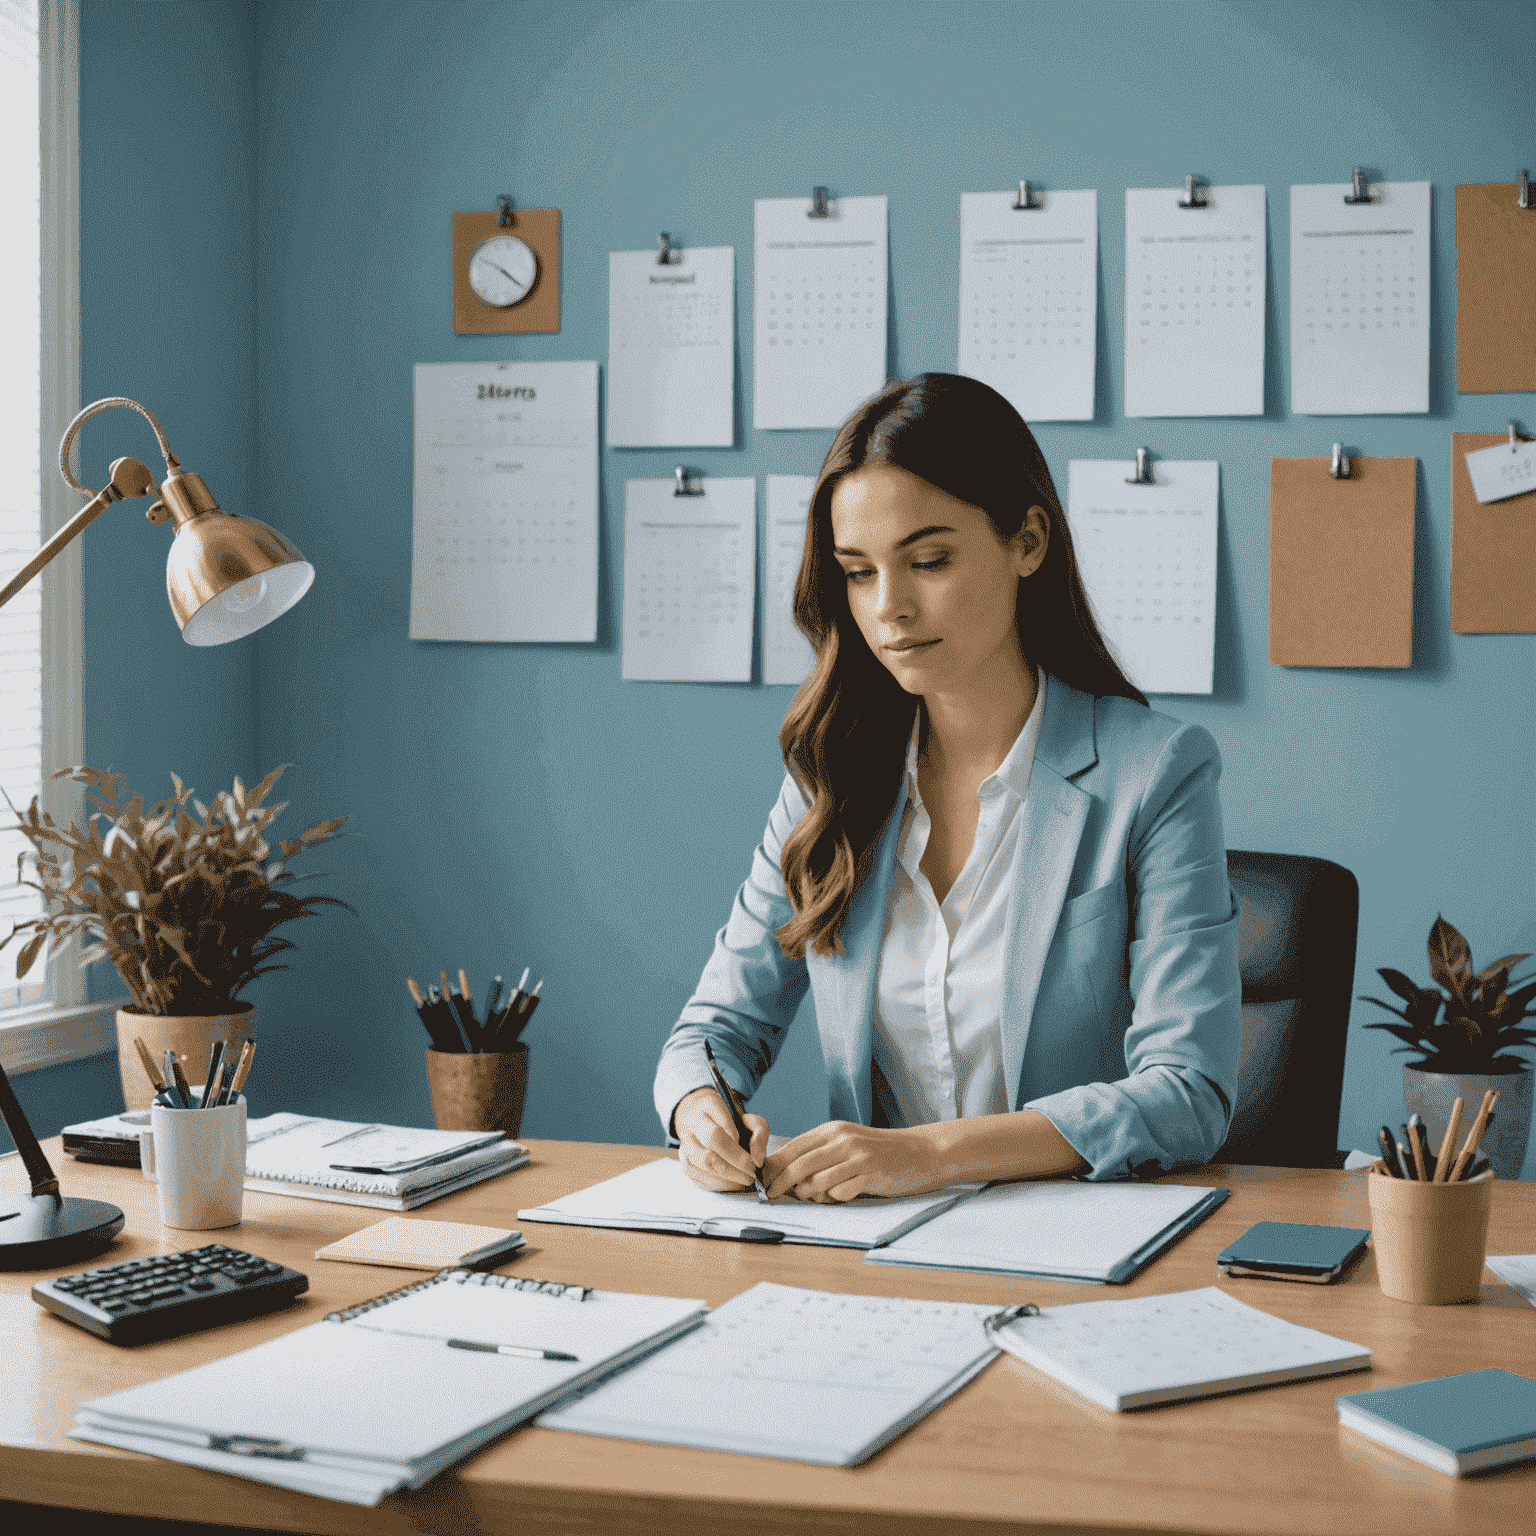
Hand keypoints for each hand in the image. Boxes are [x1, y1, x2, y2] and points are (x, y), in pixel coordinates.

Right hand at [674, 1086, 768, 1191]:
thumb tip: (758, 1160)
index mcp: (710, 1105)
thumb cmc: (732, 1123)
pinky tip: (732, 1184)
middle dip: (735, 1162)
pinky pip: (697, 1177)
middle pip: (711, 1141)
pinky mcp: (684, 1161)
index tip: (754, 1164)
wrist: (703, 1121)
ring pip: (702, 1162)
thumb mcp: (750, 1120)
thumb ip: (760, 1134)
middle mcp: (693, 1122)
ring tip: (744, 1181)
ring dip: (727, 1177)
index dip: (738, 1150)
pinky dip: (718, 1184)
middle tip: (751, 1175)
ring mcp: (685, 1143)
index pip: (724, 1126)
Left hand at [762, 1121, 939, 1202]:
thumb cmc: (878, 1151)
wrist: (919, 1152)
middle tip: (772, 1196)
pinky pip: (841, 1192)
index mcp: (832, 1130)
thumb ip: (821, 1154)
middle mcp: (842, 1140)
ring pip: (818, 1180)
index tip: (763, 1181)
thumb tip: (788, 1176)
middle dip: (781, 1183)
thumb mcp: (846, 1144)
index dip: (775, 1166)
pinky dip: (836, 1198)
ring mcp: (857, 1156)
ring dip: (809, 1194)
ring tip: (813, 1197)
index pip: (794, 1148)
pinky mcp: (871, 1174)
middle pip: (800, 1164)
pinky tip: (842, 1196)